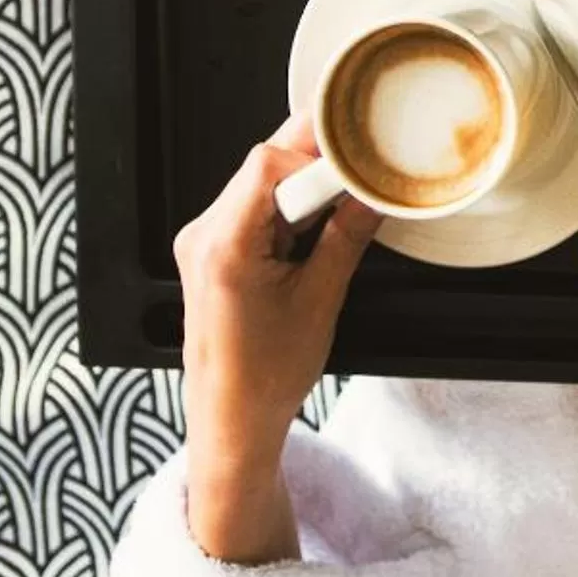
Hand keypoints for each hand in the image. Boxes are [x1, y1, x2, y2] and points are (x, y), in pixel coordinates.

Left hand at [174, 115, 378, 558]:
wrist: (231, 418)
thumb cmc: (265, 375)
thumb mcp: (320, 300)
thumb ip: (346, 236)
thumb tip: (373, 194)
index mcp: (223, 244)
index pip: (267, 164)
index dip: (316, 158)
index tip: (356, 170)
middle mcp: (203, 233)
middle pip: (261, 166)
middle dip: (314, 164)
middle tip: (360, 174)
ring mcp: (203, 240)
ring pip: (258, 183)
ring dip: (303, 187)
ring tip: (340, 208)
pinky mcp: (212, 250)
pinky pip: (252, 206)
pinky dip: (288, 207)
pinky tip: (315, 225)